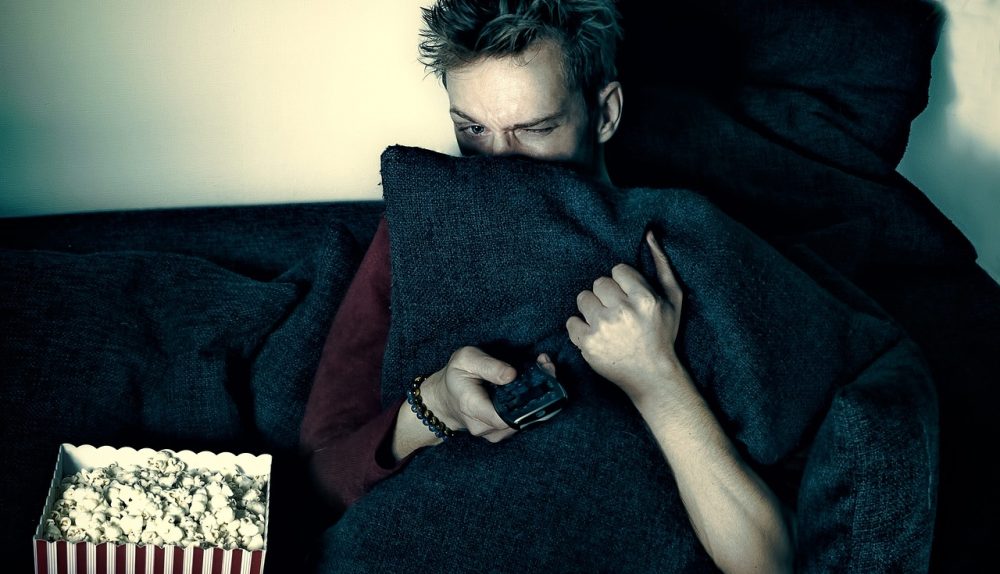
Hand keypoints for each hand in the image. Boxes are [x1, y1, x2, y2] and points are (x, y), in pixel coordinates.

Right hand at [421, 347, 556, 442]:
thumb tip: (512, 375)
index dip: (529, 399)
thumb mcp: (466, 359)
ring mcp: (494, 433)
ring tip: (542, 370)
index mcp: (472, 407)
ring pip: (525, 420)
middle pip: (521, 418)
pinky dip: (532, 404)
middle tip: (546, 365)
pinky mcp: (502, 433)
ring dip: (539, 397)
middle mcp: (484, 427)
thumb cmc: (456, 375)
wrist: (445, 398)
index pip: (505, 416)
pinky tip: (534, 384)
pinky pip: (522, 421)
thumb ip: (488, 366)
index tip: (541, 375)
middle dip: (540, 392)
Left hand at [566, 230, 684, 401]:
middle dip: (606, 296)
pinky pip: (571, 322)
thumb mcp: (673, 298)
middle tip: (617, 312)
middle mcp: (623, 311)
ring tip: (607, 323)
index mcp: (644, 298)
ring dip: (592, 310)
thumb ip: (661, 264)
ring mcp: (603, 328)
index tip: (628, 299)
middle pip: (598, 283)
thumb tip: (649, 235)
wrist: (652, 375)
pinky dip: (581, 328)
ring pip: (583, 299)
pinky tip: (596, 335)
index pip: (616, 270)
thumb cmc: (663, 333)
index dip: (622, 284)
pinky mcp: (588, 344)